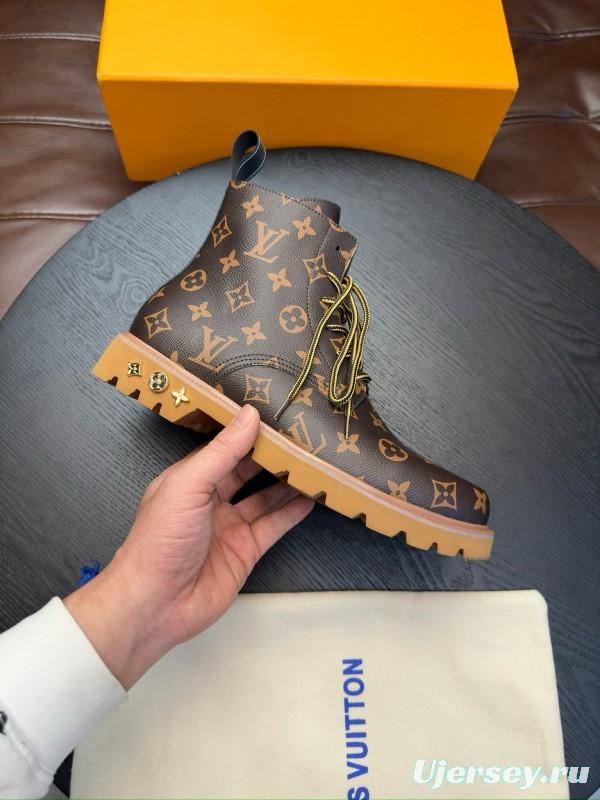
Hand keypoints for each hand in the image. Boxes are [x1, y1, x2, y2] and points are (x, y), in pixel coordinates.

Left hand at [64, 405, 313, 687]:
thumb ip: (222, 452)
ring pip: (265, 498)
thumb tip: (249, 416)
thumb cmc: (159, 540)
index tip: (276, 414)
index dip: (248, 431)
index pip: (224, 447)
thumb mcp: (189, 484)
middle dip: (272, 455)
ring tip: (314, 463)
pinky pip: (274, 526)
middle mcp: (210, 500)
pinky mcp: (245, 551)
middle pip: (248, 471)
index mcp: (190, 479)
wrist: (156, 603)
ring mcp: (229, 527)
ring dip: (288, 482)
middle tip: (302, 437)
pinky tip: (310, 497)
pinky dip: (292, 512)